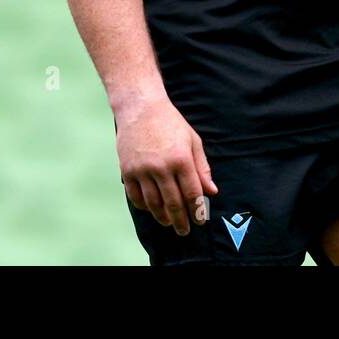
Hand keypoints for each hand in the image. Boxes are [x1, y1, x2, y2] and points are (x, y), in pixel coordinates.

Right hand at [116, 96, 217, 234]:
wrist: (141, 108)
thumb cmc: (171, 123)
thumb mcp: (192, 141)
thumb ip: (202, 168)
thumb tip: (211, 191)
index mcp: (181, 159)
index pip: (191, 193)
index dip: (197, 210)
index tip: (200, 220)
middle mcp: (161, 167)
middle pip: (173, 203)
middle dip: (181, 220)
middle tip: (185, 230)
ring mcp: (142, 170)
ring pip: (153, 203)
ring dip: (162, 216)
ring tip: (169, 222)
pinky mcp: (127, 170)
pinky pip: (136, 196)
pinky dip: (144, 206)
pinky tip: (152, 209)